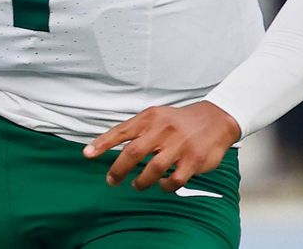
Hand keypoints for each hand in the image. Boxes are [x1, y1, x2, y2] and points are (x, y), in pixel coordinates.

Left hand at [82, 101, 241, 192]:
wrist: (215, 120)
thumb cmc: (179, 121)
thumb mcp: (156, 117)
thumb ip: (136, 129)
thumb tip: (109, 144)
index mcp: (150, 118)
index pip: (121, 131)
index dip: (102, 143)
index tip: (87, 154)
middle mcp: (163, 130)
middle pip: (133, 153)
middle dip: (118, 169)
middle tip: (111, 180)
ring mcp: (178, 146)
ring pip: (151, 170)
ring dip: (141, 181)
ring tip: (137, 184)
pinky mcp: (192, 161)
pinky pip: (173, 180)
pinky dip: (164, 186)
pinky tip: (162, 184)